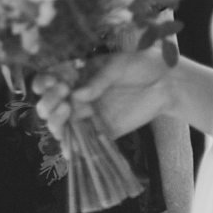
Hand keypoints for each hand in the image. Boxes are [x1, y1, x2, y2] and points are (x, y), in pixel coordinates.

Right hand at [34, 48, 173, 141]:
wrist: (167, 82)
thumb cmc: (141, 64)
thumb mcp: (117, 64)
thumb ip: (98, 79)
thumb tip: (77, 95)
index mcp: (79, 72)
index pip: (52, 78)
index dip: (45, 82)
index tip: (50, 83)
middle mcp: (80, 93)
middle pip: (52, 103)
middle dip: (48, 102)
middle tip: (61, 97)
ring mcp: (90, 113)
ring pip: (62, 123)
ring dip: (56, 121)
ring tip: (66, 112)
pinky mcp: (103, 130)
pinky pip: (83, 142)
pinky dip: (72, 148)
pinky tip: (69, 148)